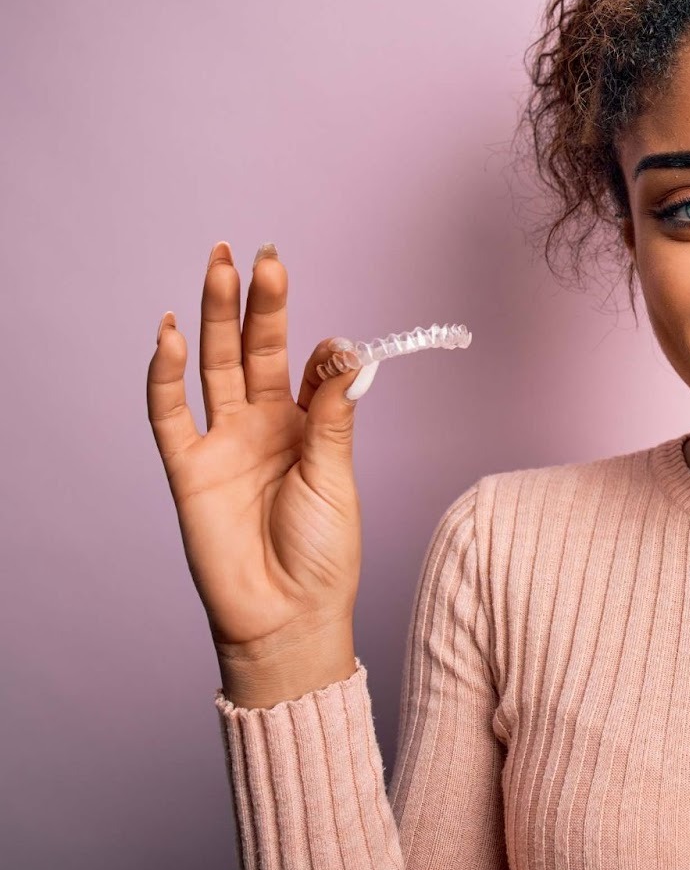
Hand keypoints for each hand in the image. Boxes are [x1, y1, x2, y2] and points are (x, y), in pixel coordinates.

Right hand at [145, 241, 376, 678]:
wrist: (288, 616)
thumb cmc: (322, 554)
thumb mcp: (336, 476)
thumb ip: (333, 415)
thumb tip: (346, 351)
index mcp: (307, 427)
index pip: (305, 366)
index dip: (315, 343)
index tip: (331, 335)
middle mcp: (262, 425)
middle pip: (254, 349)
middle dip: (255, 302)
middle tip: (257, 252)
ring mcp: (222, 443)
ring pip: (214, 366)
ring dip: (214, 316)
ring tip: (219, 265)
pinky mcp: (187, 469)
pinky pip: (169, 414)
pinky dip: (163, 374)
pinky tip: (166, 332)